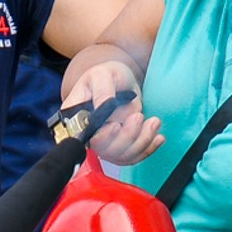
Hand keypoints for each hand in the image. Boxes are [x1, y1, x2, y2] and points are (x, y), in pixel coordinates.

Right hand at [61, 45, 162, 165]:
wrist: (120, 80)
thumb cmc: (106, 75)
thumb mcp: (102, 76)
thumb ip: (102, 92)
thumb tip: (103, 108)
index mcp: (74, 118)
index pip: (82, 138)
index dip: (100, 137)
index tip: (115, 126)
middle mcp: (87, 134)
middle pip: (104, 150)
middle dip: (126, 137)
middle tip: (138, 116)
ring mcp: (105, 142)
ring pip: (121, 155)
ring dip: (141, 141)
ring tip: (153, 122)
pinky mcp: (120, 145)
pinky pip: (133, 156)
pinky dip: (148, 148)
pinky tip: (157, 136)